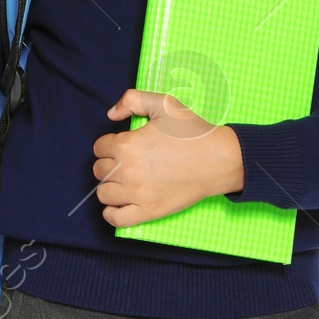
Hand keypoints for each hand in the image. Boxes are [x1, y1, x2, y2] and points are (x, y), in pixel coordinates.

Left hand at [91, 89, 244, 226]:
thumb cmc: (193, 132)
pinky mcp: (148, 211)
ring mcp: (137, 195)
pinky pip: (116, 219)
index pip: (99, 147)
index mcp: (127, 145)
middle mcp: (127, 171)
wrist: (219, 159)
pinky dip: (112, 213)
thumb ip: (132, 100)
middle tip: (128, 161)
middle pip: (99, 170)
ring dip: (110, 186)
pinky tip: (121, 203)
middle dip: (110, 163)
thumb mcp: (164, 104)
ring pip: (104, 194)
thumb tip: (111, 115)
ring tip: (125, 180)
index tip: (124, 144)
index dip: (110, 143)